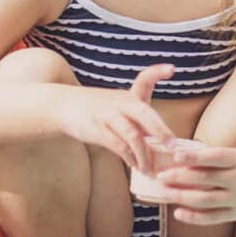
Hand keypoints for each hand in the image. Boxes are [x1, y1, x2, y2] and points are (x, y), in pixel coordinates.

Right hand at [54, 64, 175, 171]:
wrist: (62, 106)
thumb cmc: (95, 110)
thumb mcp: (117, 106)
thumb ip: (136, 121)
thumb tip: (159, 143)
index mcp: (127, 96)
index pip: (144, 79)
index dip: (158, 72)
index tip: (171, 68)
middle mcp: (119, 103)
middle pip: (144, 113)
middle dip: (161, 130)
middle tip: (173, 146)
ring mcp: (107, 115)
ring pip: (132, 135)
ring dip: (144, 154)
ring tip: (150, 168)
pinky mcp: (96, 130)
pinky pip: (118, 145)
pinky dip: (129, 158)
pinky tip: (135, 165)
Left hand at [155, 144, 235, 225]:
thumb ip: (213, 158)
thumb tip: (182, 157)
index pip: (215, 157)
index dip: (195, 157)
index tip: (176, 155)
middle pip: (206, 180)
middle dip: (181, 178)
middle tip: (160, 176)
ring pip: (206, 200)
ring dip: (182, 197)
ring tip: (164, 193)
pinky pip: (213, 217)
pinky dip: (195, 217)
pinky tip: (178, 213)